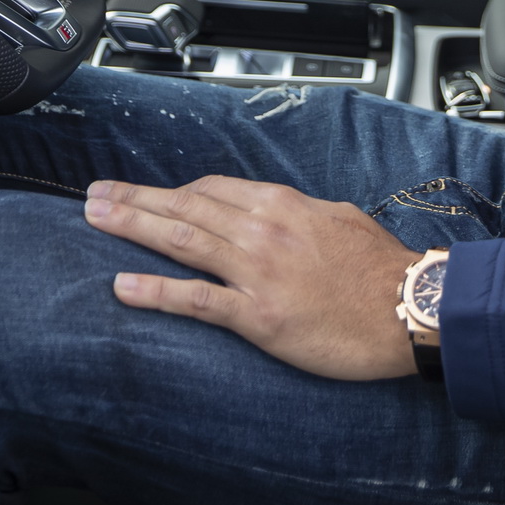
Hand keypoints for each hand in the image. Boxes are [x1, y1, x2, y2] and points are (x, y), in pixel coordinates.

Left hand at [84, 176, 420, 380]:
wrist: (408, 307)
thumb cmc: (381, 268)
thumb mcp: (341, 219)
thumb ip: (300, 214)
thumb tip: (277, 212)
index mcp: (282, 204)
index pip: (212, 189)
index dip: (173, 192)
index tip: (149, 195)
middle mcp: (263, 230)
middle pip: (185, 206)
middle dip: (135, 199)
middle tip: (95, 194)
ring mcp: (257, 271)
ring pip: (181, 240)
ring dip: (132, 226)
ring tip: (96, 218)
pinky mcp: (259, 315)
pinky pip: (197, 300)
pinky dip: (156, 291)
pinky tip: (123, 286)